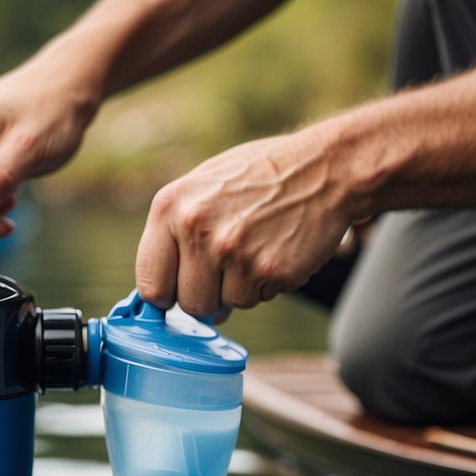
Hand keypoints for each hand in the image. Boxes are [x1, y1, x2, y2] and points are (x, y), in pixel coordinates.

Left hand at [135, 126, 356, 318]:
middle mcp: (196, 228)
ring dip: (239, 289)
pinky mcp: (268, 270)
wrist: (325, 169)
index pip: (150, 284)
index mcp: (171, 206)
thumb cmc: (259, 179)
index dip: (167, 295)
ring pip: (224, 306)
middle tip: (228, 268)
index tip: (179, 293)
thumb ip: (175, 232)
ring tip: (255, 249)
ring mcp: (233, 251)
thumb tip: (159, 293)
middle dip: (208, 296)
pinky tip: (275, 251)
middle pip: (188, 304)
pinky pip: (255, 300)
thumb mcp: (202, 187)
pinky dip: (265, 286)